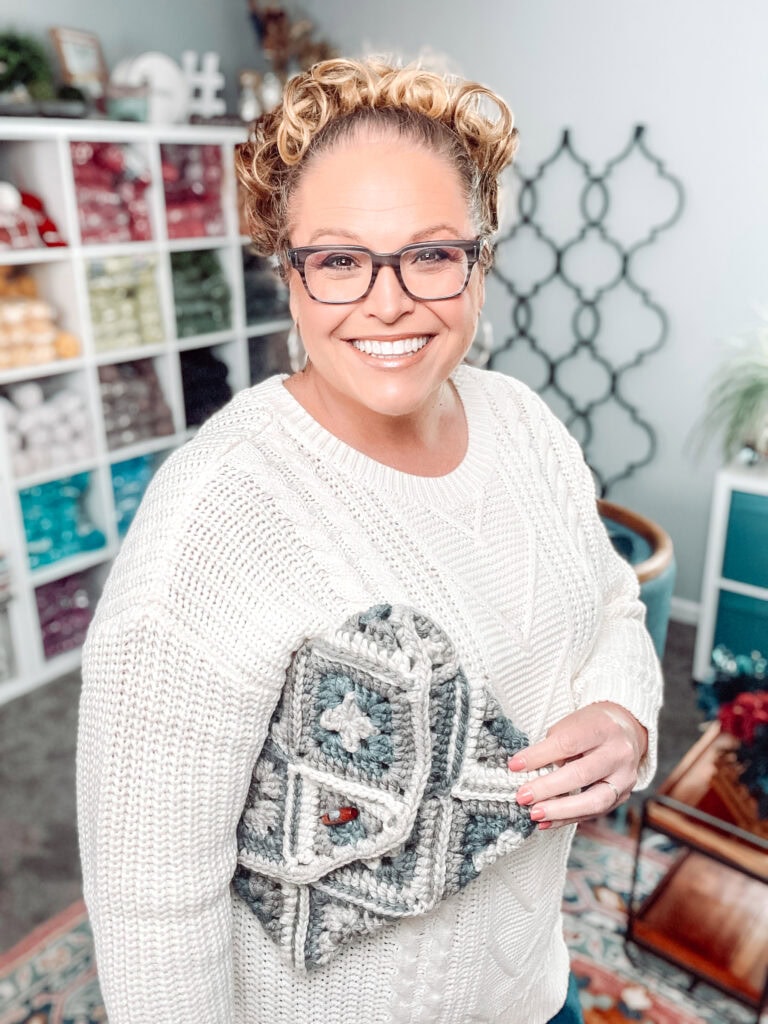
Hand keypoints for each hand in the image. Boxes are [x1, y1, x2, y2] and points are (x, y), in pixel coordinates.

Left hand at [508, 702, 647, 829]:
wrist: (625, 731)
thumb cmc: (589, 726)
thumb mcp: (571, 724)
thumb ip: (553, 746)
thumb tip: (526, 771)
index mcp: (603, 728)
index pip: (567, 744)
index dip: (538, 756)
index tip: (514, 766)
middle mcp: (619, 753)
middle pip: (581, 774)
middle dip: (547, 788)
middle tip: (522, 796)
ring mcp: (625, 777)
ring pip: (594, 801)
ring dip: (560, 811)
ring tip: (534, 814)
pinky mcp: (623, 796)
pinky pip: (594, 813)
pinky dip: (568, 819)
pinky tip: (547, 823)